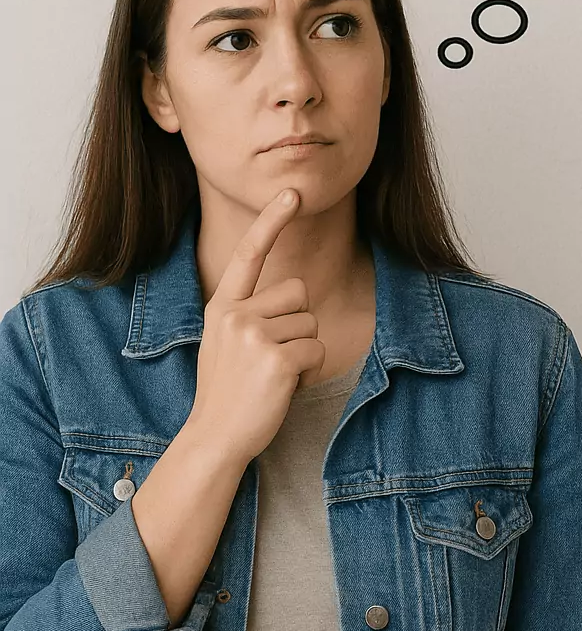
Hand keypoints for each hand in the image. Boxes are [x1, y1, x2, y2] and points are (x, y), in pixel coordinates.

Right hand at [183, 187, 324, 466]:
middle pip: (299, 293)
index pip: (250, 255)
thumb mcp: (227, 342)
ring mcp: (255, 335)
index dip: (272, 221)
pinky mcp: (277, 359)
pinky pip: (317, 350)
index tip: (292, 193)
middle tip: (269, 358)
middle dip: (297, 323)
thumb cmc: (229, 391)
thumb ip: (250, 313)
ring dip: (302, 351)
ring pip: (311, 323)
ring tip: (272, 375)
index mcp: (222, 307)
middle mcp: (235, 314)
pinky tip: (281, 388)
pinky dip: (308, 371)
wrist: (214, 437)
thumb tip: (293, 293)